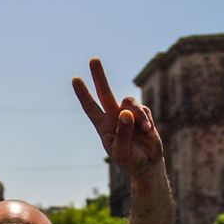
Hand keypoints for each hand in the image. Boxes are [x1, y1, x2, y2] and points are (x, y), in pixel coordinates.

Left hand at [72, 57, 163, 176]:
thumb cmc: (130, 160)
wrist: (148, 164)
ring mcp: (128, 114)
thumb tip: (125, 113)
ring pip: (129, 101)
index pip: (91, 107)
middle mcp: (114, 116)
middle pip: (105, 92)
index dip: (83, 94)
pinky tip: (147, 132)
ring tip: (143, 129)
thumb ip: (123, 133)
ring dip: (137, 114)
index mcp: (103, 126)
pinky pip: (143, 110)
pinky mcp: (142, 114)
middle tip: (93, 59)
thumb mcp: (123, 151)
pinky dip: (146, 120)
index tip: (75, 79)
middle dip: (99, 76)